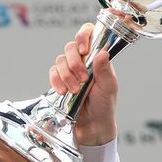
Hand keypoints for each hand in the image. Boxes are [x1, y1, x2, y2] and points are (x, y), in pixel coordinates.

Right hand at [49, 23, 118, 145]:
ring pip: (60, 60)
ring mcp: (70, 71)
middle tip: (83, 78)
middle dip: (75, 63)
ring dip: (67, 75)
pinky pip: (52, 73)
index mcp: (97, 58)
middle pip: (70, 47)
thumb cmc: (104, 105)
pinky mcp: (59, 81)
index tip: (84, 49)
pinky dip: (56, 81)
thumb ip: (104, 70)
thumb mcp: (109, 87)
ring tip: (76, 89)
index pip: (89, 34)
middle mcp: (83, 61)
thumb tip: (102, 52)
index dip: (83, 36)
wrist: (92, 126)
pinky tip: (63, 91)